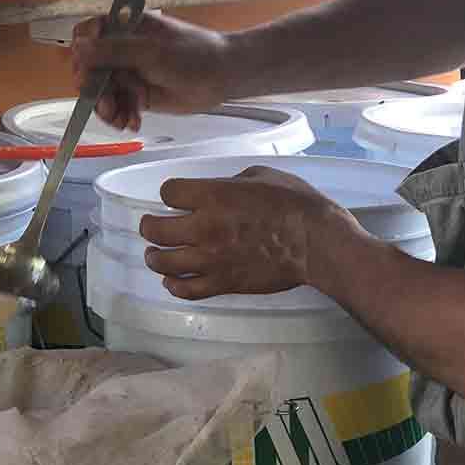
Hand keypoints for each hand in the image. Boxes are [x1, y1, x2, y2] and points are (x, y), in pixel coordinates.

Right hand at [71, 11, 232, 129]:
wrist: (222, 76)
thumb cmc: (191, 54)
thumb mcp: (149, 51)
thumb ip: (113, 51)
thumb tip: (78, 48)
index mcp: (123, 26)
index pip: (88, 35)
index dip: (82, 55)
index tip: (85, 74)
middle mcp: (122, 47)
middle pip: (91, 68)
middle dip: (95, 90)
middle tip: (105, 107)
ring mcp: (129, 72)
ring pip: (102, 91)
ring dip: (107, 108)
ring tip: (122, 121)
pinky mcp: (137, 93)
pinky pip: (118, 105)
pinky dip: (121, 116)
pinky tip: (133, 123)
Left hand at [141, 166, 352, 299]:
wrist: (315, 243)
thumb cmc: (294, 203)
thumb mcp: (260, 175)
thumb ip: (230, 182)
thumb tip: (219, 190)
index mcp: (212, 196)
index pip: (169, 192)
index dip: (169, 192)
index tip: (175, 196)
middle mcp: (204, 228)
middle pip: (156, 229)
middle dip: (150, 226)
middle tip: (152, 226)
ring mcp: (211, 259)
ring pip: (164, 262)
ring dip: (154, 257)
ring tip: (155, 254)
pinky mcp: (222, 282)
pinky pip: (186, 289)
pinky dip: (174, 285)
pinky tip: (172, 280)